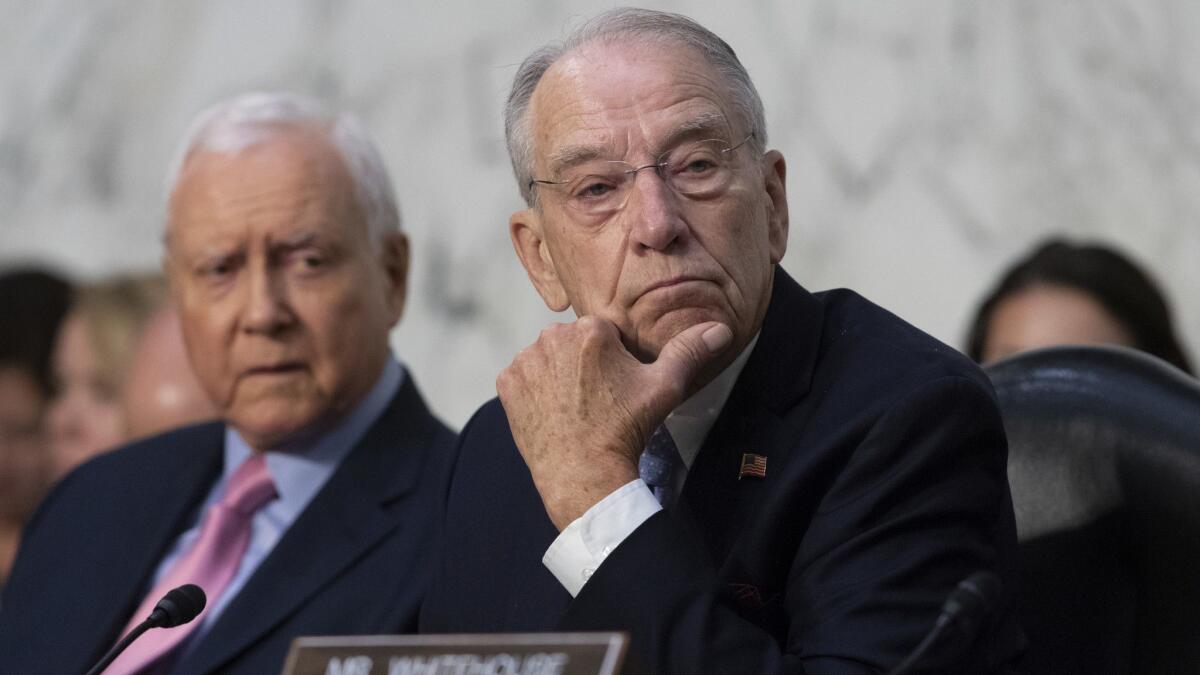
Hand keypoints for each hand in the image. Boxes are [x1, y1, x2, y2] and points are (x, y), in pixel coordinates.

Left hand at [497, 316, 732, 529]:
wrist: (584, 473)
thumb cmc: (625, 429)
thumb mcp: (665, 388)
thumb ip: (689, 352)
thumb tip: (720, 330)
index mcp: (590, 330)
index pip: (604, 334)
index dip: (615, 360)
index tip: (618, 387)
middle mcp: (552, 337)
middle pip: (574, 343)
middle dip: (585, 363)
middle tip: (599, 399)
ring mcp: (525, 361)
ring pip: (548, 358)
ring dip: (558, 374)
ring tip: (576, 407)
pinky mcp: (508, 384)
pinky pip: (524, 377)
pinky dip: (535, 390)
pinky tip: (553, 411)